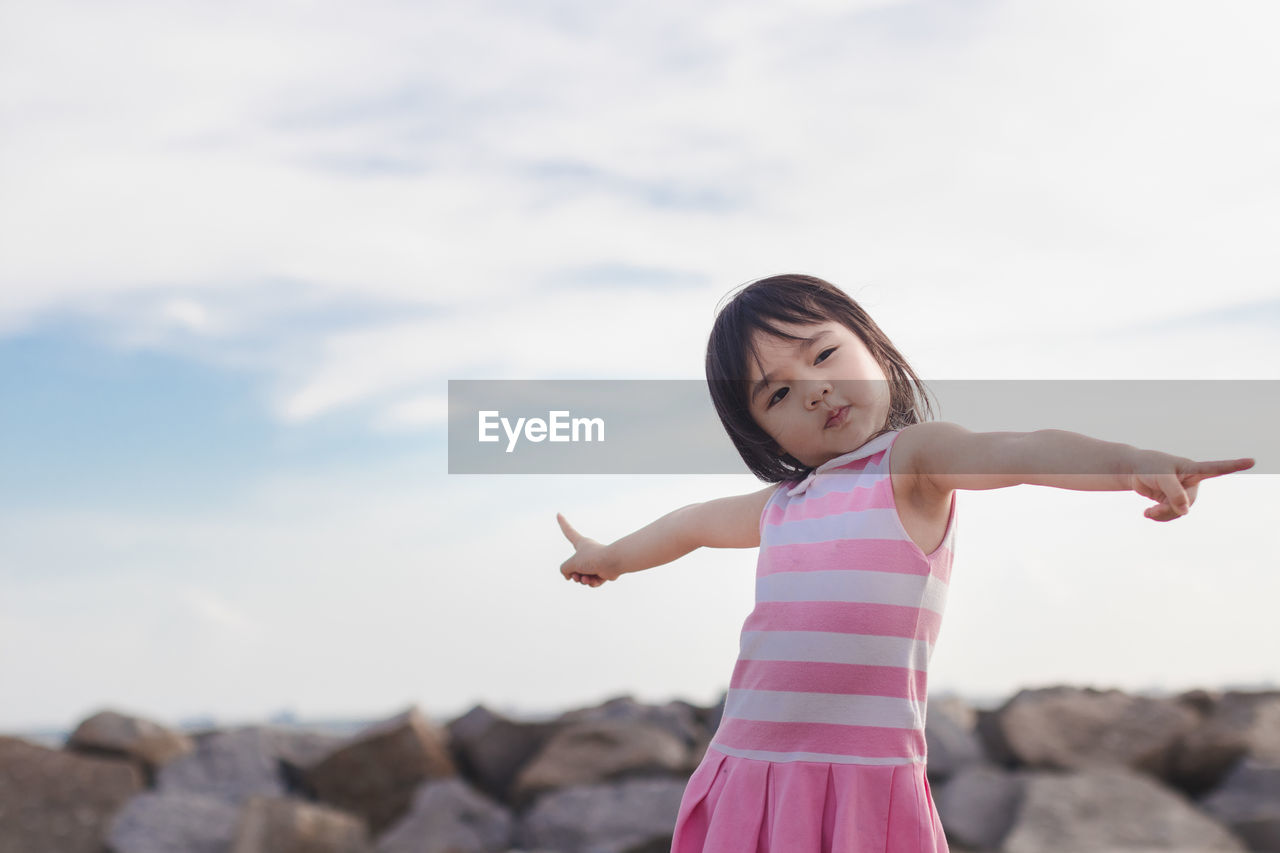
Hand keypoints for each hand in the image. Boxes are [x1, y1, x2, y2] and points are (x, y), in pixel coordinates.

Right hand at [557, 513, 621, 587]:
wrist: (612, 563)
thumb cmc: (592, 559)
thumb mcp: (571, 563)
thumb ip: (564, 569)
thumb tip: (571, 576)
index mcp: (580, 543)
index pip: (568, 531)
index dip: (562, 523)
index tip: (559, 514)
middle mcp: (587, 551)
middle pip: (574, 566)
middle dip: (574, 574)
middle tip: (576, 576)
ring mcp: (595, 561)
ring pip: (582, 576)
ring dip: (582, 580)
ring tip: (586, 578)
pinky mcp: (603, 570)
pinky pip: (592, 581)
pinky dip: (592, 582)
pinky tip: (596, 580)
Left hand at [1127, 452, 1254, 521]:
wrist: (1133, 470)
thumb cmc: (1149, 467)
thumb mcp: (1161, 477)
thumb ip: (1174, 493)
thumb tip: (1186, 512)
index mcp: (1193, 469)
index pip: (1217, 468)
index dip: (1234, 466)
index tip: (1252, 461)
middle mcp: (1192, 481)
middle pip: (1189, 502)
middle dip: (1171, 509)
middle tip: (1153, 511)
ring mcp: (1183, 492)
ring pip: (1181, 511)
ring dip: (1164, 515)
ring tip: (1148, 513)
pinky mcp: (1173, 499)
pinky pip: (1172, 513)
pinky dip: (1160, 516)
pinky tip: (1147, 514)